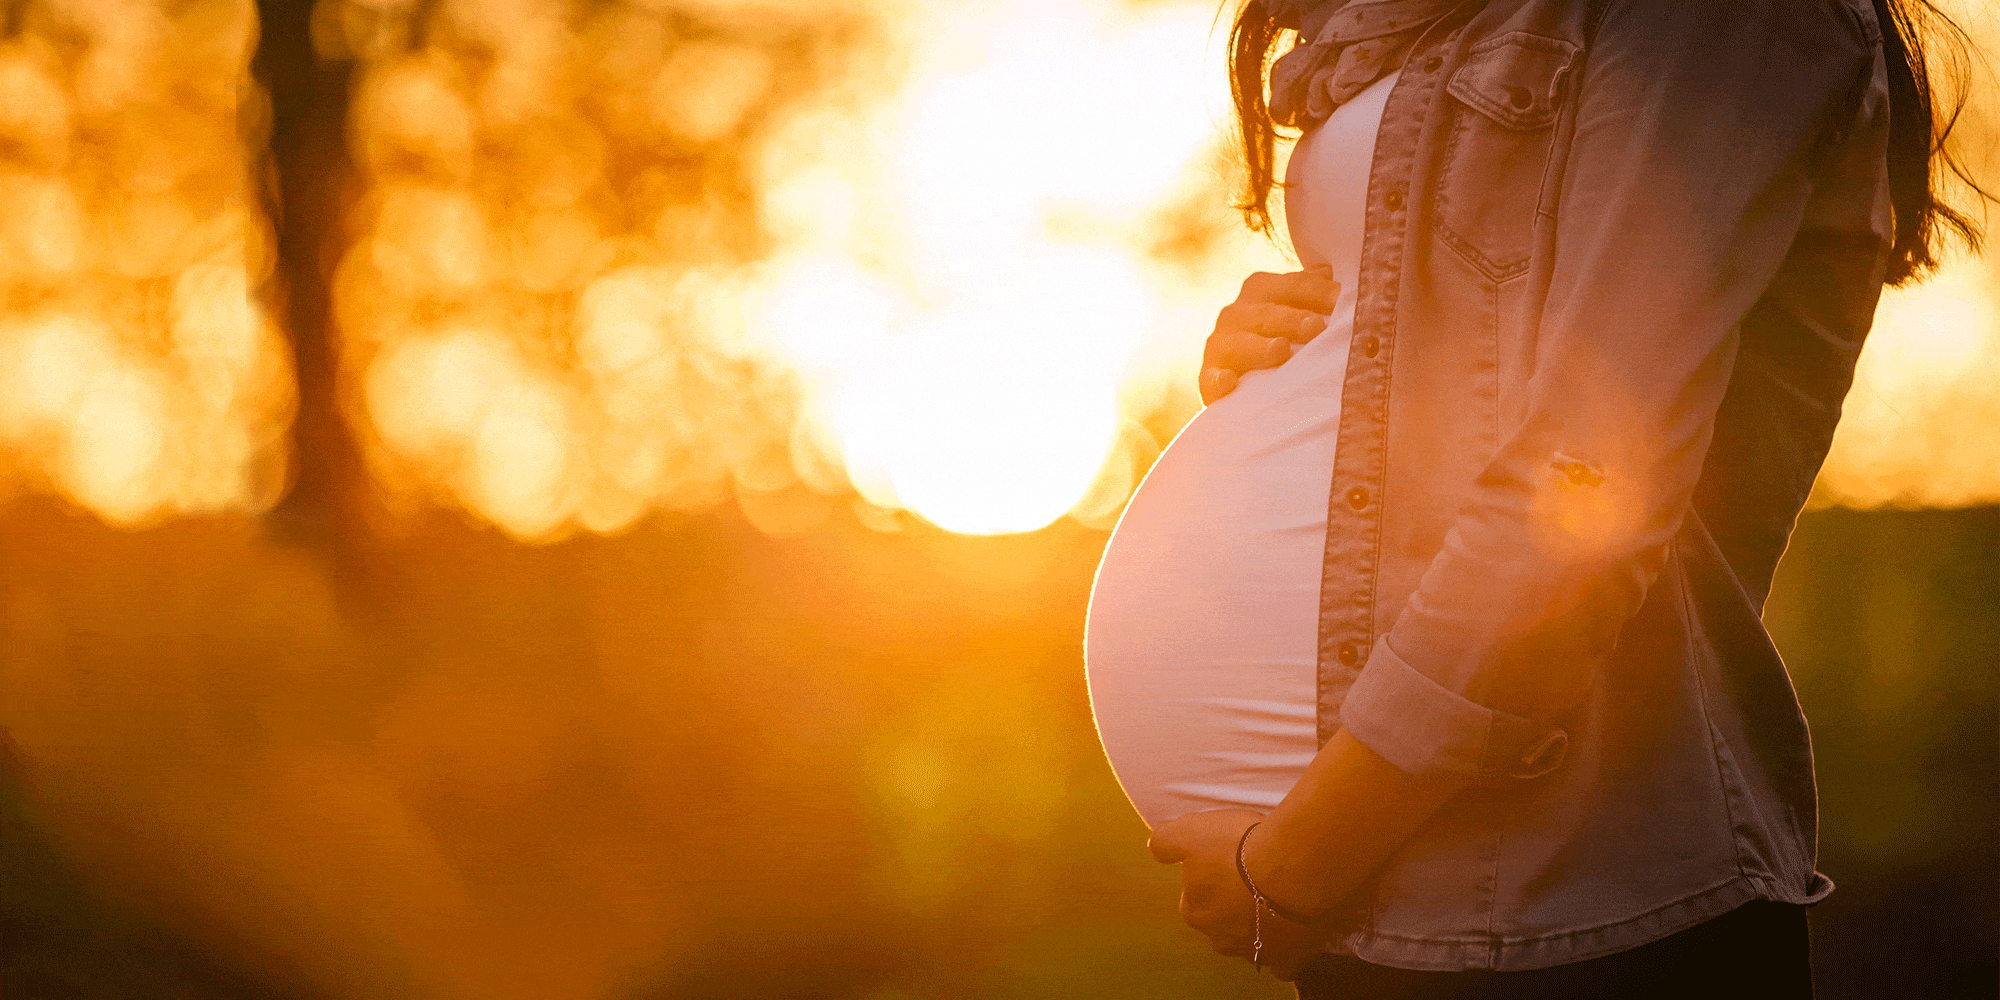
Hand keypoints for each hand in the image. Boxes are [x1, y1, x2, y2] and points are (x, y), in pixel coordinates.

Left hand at [1147, 809, 1328, 980]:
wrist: (1294, 867)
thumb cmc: (1239, 848)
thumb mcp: (1190, 830)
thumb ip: (1166, 841)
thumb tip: (1155, 847)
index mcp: (1195, 912)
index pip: (1194, 897)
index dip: (1210, 876)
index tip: (1227, 859)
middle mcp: (1220, 939)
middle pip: (1222, 921)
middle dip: (1232, 903)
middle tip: (1253, 875)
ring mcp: (1255, 952)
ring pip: (1250, 940)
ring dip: (1259, 922)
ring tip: (1277, 894)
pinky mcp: (1288, 959)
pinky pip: (1282, 960)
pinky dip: (1285, 947)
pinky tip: (1292, 927)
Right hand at [1201, 265, 1340, 404]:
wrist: (1241, 373)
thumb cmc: (1280, 333)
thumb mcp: (1296, 307)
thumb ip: (1314, 289)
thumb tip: (1340, 273)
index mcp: (1261, 289)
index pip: (1294, 286)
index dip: (1318, 292)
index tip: (1342, 300)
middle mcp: (1237, 312)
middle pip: (1268, 314)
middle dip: (1292, 320)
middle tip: (1317, 327)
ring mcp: (1220, 344)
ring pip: (1239, 343)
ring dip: (1260, 347)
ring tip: (1281, 350)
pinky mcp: (1208, 377)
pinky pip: (1210, 378)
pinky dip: (1217, 380)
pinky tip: (1229, 382)